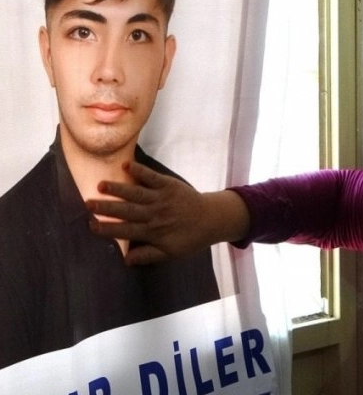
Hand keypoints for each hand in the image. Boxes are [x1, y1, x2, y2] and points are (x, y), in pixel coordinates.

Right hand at [87, 161, 249, 264]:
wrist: (211, 218)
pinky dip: (140, 171)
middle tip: (88, 203)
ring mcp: (162, 198)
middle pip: (127, 211)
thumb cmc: (188, 238)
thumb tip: (125, 260)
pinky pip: (152, 177)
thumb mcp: (170, 253)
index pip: (126, 230)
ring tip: (101, 185)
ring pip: (136, 194)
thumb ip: (148, 255)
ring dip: (118, 189)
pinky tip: (126, 165)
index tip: (91, 225)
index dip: (108, 228)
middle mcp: (155, 215)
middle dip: (107, 207)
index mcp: (153, 232)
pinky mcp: (169, 185)